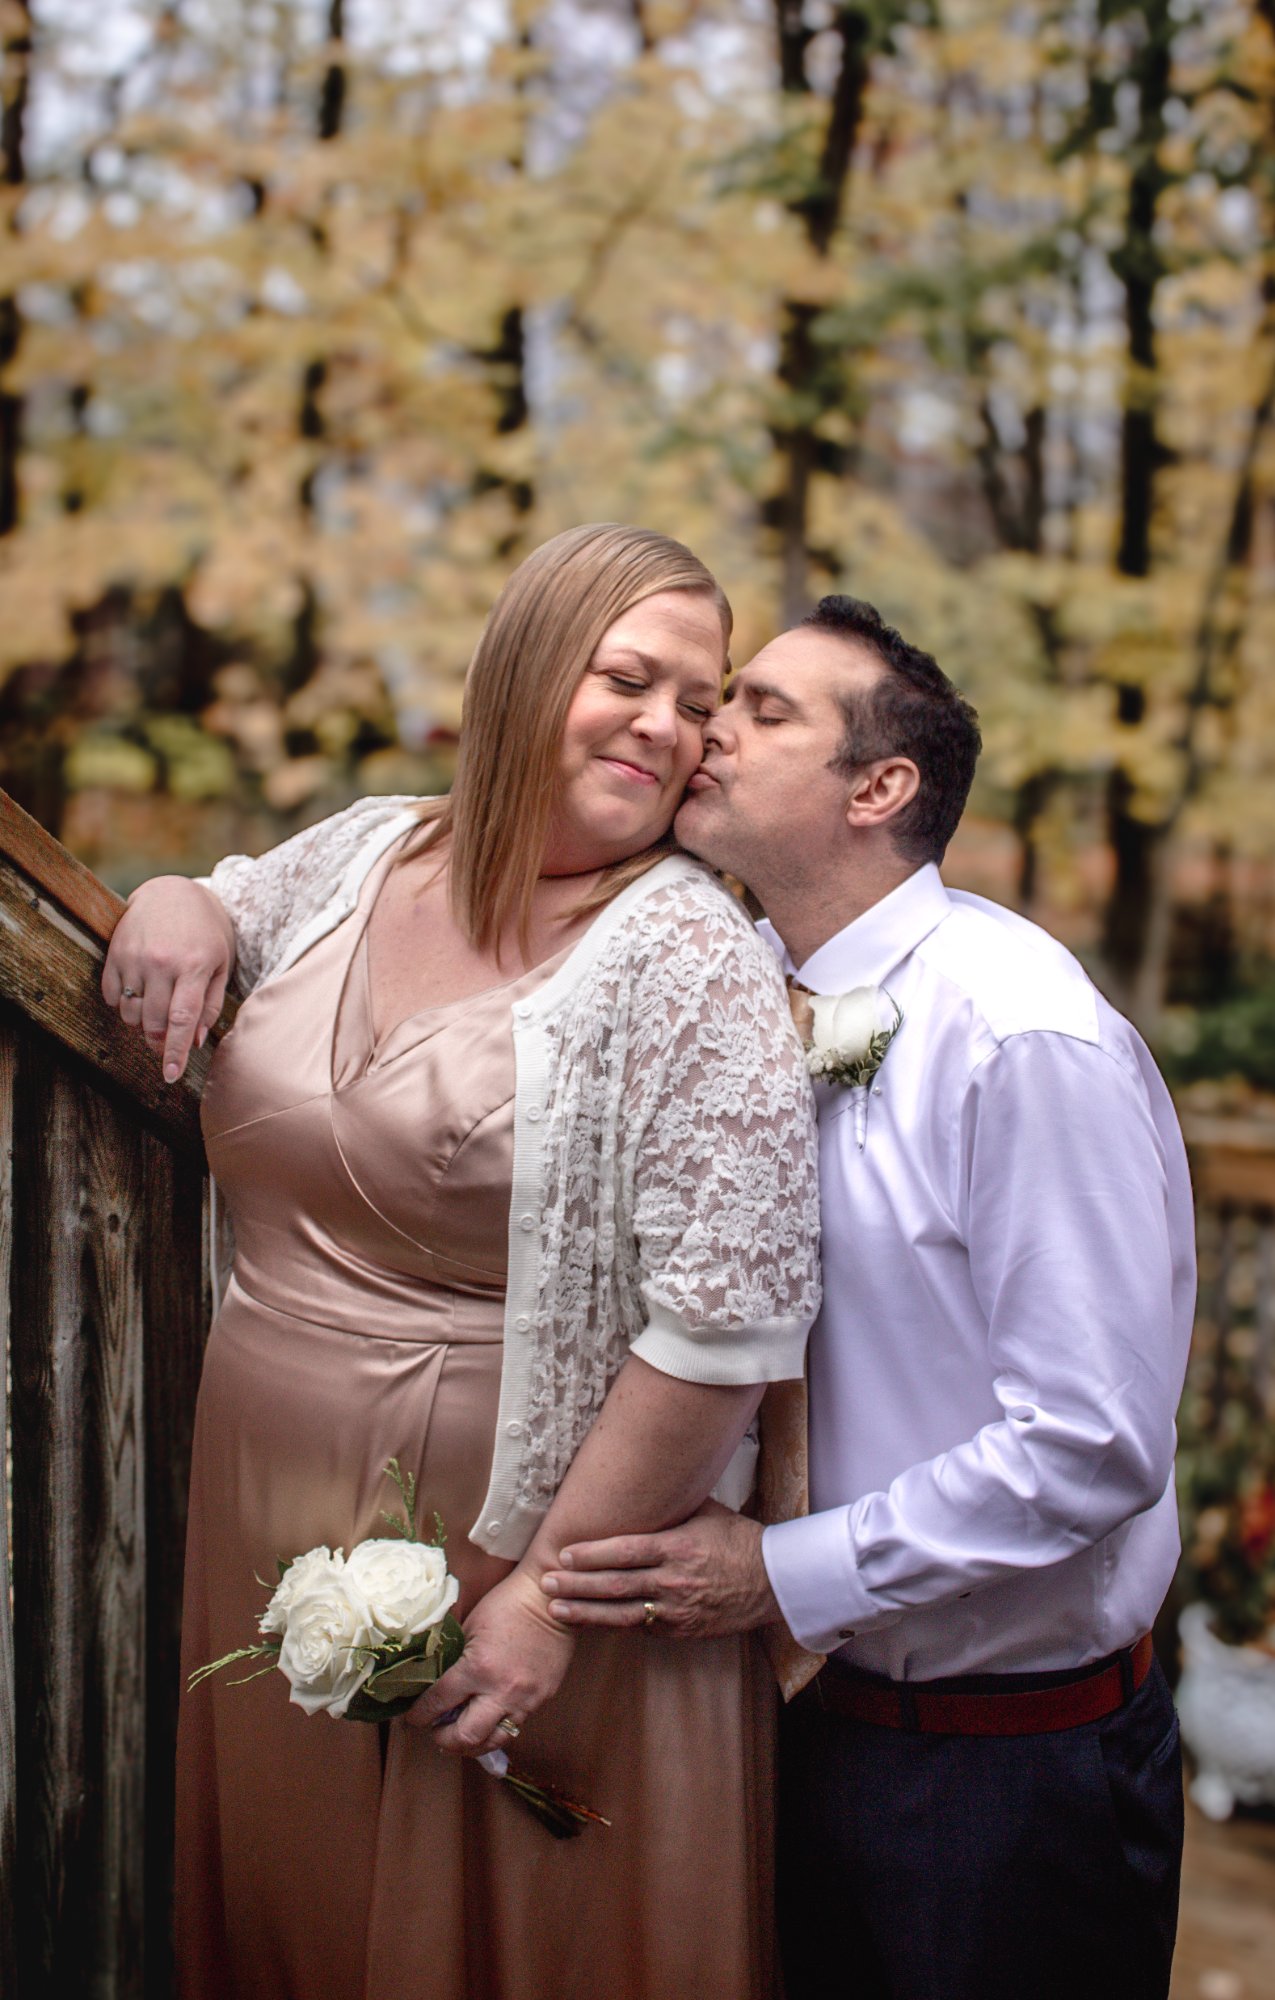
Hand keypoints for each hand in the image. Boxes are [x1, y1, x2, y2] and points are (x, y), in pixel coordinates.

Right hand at [101, 877, 234, 1082]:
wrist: (173, 892)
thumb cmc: (205, 933)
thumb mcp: (220, 965)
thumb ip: (210, 1005)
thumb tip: (194, 1042)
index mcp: (193, 966)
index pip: (181, 1019)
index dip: (174, 1051)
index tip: (170, 1075)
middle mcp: (161, 962)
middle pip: (153, 1022)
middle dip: (158, 1042)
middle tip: (165, 1043)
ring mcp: (134, 956)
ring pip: (130, 1013)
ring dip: (141, 1023)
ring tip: (156, 1008)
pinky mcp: (114, 952)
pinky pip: (110, 997)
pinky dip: (122, 1004)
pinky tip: (139, 992)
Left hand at [407, 1566, 576, 1756]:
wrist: (550, 1598)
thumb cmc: (507, 1604)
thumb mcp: (470, 1626)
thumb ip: (454, 1658)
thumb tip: (435, 1680)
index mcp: (478, 1668)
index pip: (438, 1703)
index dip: (419, 1715)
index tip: (412, 1717)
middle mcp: (501, 1690)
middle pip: (465, 1737)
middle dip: (443, 1739)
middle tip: (434, 1730)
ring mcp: (526, 1699)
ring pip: (493, 1742)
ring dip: (471, 1744)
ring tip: (460, 1734)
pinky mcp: (542, 1699)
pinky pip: (515, 1725)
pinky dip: (496, 1728)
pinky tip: (487, 1719)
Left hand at [541, 1499, 780, 1640]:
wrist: (774, 1582)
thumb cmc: (739, 1540)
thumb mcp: (706, 1513)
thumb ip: (671, 1509)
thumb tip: (639, 1487)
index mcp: (677, 1548)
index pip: (624, 1552)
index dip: (591, 1555)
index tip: (563, 1556)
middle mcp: (673, 1582)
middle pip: (615, 1586)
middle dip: (576, 1586)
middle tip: (546, 1584)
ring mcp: (677, 1611)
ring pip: (622, 1615)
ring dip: (586, 1613)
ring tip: (556, 1610)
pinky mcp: (682, 1631)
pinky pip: (643, 1628)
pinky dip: (616, 1624)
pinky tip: (592, 1621)